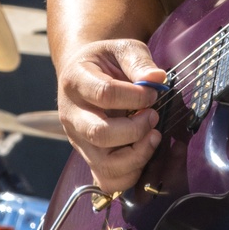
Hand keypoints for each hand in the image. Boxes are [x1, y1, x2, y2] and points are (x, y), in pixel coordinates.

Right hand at [57, 38, 164, 192]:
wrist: (85, 74)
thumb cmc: (106, 62)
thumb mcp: (122, 49)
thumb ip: (139, 61)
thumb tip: (157, 79)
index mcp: (75, 81)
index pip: (104, 94)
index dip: (136, 96)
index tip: (153, 94)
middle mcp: (71, 115)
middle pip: (99, 133)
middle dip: (135, 129)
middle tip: (153, 117)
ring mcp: (78, 140)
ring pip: (104, 164)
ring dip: (137, 155)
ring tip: (153, 137)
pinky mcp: (89, 158)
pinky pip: (107, 180)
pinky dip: (131, 174)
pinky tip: (143, 153)